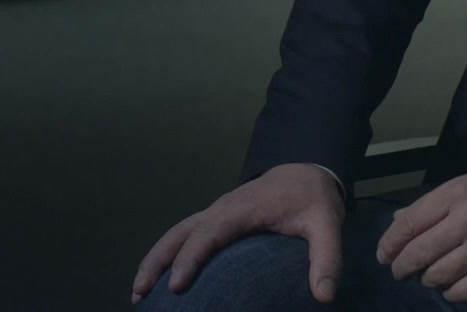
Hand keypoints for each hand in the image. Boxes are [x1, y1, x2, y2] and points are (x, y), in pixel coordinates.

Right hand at [131, 162, 345, 304]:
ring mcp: (215, 212)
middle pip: (180, 233)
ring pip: (176, 232)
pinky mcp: (216, 219)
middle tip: (139, 294)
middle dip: (157, 261)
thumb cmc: (313, 199)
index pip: (210, 233)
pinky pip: (184, 234)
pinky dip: (167, 253)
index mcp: (243, 209)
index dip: (191, 258)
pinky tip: (161, 277)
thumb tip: (324, 296)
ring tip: (138, 291)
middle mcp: (221, 209)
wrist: (307, 170)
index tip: (176, 285)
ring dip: (155, 258)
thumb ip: (327, 259)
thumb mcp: (328, 226)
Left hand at [375, 159, 466, 301]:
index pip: (410, 222)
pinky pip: (466, 292)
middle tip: (398, 271)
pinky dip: (452, 293)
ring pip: (439, 275)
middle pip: (419, 253)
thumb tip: (403, 218)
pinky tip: (451, 287)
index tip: (384, 253)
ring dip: (427, 279)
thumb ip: (439, 200)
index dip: (390, 242)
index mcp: (459, 193)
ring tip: (427, 276)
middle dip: (402, 266)